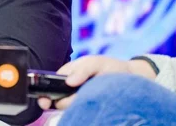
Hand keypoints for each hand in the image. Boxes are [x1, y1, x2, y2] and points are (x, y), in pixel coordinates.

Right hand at [37, 55, 156, 110]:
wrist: (131, 78)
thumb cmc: (110, 67)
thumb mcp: (96, 63)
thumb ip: (82, 69)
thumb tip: (69, 81)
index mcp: (67, 75)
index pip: (50, 84)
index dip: (45, 93)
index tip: (45, 101)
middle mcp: (70, 89)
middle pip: (58, 100)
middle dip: (62, 102)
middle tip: (77, 99)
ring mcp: (79, 99)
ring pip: (69, 109)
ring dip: (75, 107)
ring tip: (91, 98)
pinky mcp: (88, 107)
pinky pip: (79, 112)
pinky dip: (83, 112)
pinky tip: (91, 107)